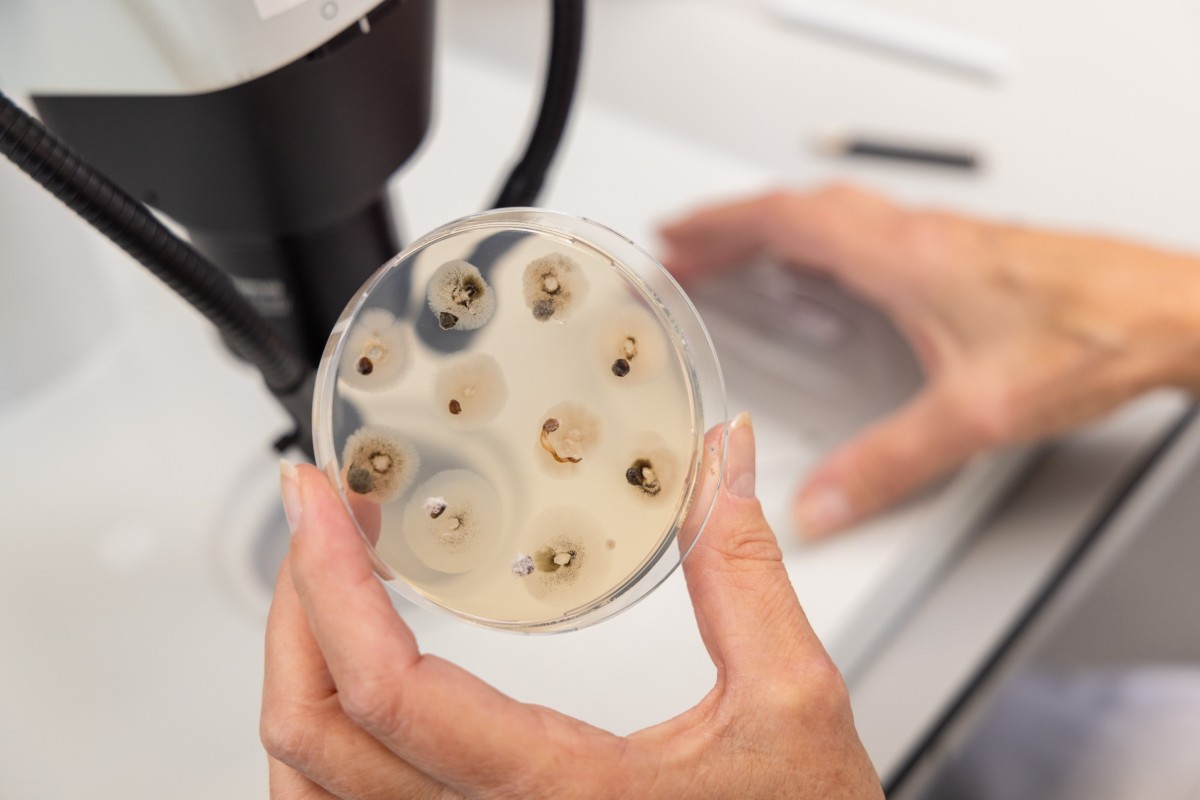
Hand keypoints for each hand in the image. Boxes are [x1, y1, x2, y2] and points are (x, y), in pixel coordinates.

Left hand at [261, 415, 881, 798]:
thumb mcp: (790, 704)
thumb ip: (746, 572)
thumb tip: (725, 462)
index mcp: (557, 793)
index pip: (389, 693)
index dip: (330, 586)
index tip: (322, 503)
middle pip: (315, 738)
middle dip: (294, 608)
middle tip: (318, 513)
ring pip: (309, 791)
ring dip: (297, 673)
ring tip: (321, 579)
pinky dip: (323, 735)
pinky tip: (351, 675)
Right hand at [660, 185, 1199, 537]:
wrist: (1166, 313)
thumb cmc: (1086, 338)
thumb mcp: (972, 417)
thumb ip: (887, 466)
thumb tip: (822, 506)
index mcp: (902, 257)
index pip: (787, 221)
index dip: (720, 225)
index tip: (675, 233)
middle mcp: (917, 236)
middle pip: (801, 211)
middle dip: (733, 226)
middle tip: (687, 250)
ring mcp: (941, 239)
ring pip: (836, 216)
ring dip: (776, 230)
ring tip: (737, 257)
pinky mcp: (964, 251)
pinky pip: (868, 231)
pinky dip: (822, 241)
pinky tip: (829, 275)